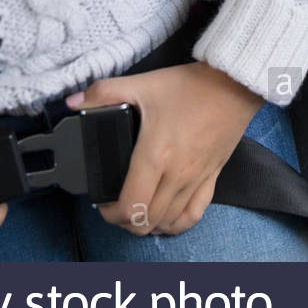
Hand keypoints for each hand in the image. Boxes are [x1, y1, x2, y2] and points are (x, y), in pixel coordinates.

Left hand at [66, 62, 261, 235]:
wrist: (234, 84)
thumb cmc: (191, 86)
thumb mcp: (142, 84)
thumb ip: (103, 92)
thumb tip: (73, 102)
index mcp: (155, 156)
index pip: (130, 206)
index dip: (110, 214)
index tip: (102, 205)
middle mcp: (176, 174)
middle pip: (146, 221)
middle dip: (125, 221)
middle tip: (115, 207)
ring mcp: (195, 179)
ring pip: (168, 222)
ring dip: (148, 224)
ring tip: (137, 212)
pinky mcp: (212, 178)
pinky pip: (194, 215)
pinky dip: (177, 224)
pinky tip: (166, 218)